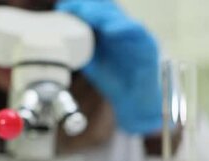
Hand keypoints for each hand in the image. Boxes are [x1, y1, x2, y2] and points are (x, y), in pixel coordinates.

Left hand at [57, 0, 162, 134]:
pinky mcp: (149, 44)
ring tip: (87, 14)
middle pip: (107, 8)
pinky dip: (121, 28)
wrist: (133, 103)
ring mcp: (137, 35)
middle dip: (89, 7)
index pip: (96, 9)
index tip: (63, 7)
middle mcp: (124, 28)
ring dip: (102, 15)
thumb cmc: (113, 82)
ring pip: (119, 16)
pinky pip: (136, 31)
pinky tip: (108, 30)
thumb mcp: (90, 60)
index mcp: (110, 29)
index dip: (80, 6)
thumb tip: (59, 36)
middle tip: (73, 9)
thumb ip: (78, 46)